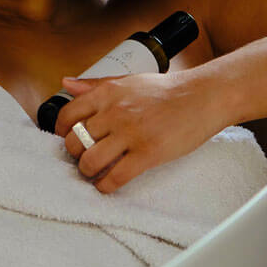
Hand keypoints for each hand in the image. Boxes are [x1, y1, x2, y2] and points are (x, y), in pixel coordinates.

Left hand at [53, 70, 225, 193]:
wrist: (203, 97)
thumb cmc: (168, 90)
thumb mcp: (129, 80)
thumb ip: (96, 84)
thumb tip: (67, 83)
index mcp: (108, 92)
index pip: (67, 115)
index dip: (63, 132)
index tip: (69, 139)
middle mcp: (115, 111)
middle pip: (74, 142)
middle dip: (75, 155)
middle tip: (83, 157)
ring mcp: (131, 133)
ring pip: (89, 162)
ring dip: (88, 172)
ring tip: (95, 172)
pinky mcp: (148, 153)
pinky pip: (114, 177)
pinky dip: (105, 186)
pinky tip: (108, 184)